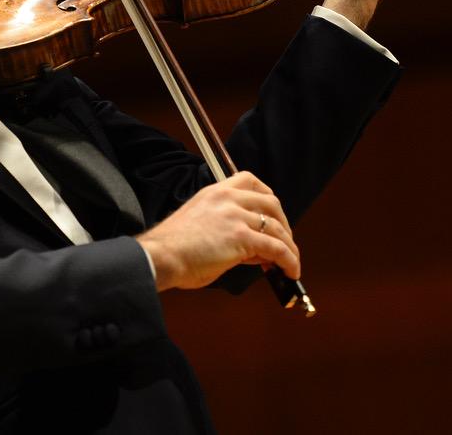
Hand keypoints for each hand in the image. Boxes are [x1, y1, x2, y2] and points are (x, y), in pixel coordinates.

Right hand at [136, 172, 299, 291]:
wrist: (160, 255)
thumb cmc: (172, 248)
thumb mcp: (200, 225)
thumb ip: (226, 229)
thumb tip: (251, 249)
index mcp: (215, 192)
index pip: (250, 181)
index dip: (267, 198)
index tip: (273, 214)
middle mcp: (228, 198)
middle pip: (271, 204)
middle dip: (284, 224)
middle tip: (285, 242)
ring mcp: (236, 216)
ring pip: (277, 228)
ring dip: (289, 247)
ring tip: (291, 264)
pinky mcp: (242, 237)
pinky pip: (277, 248)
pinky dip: (289, 260)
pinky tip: (290, 271)